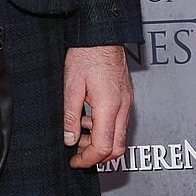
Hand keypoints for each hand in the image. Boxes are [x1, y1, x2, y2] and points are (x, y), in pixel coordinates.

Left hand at [63, 45, 131, 168]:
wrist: (101, 34)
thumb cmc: (86, 53)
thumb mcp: (71, 84)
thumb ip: (71, 115)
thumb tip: (69, 139)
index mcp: (109, 106)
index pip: (103, 147)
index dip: (88, 159)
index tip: (75, 161)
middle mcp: (122, 107)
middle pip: (116, 147)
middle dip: (97, 156)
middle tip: (78, 154)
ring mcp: (126, 101)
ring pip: (119, 135)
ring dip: (100, 142)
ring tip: (79, 135)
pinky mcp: (125, 95)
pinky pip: (119, 121)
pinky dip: (105, 128)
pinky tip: (88, 119)